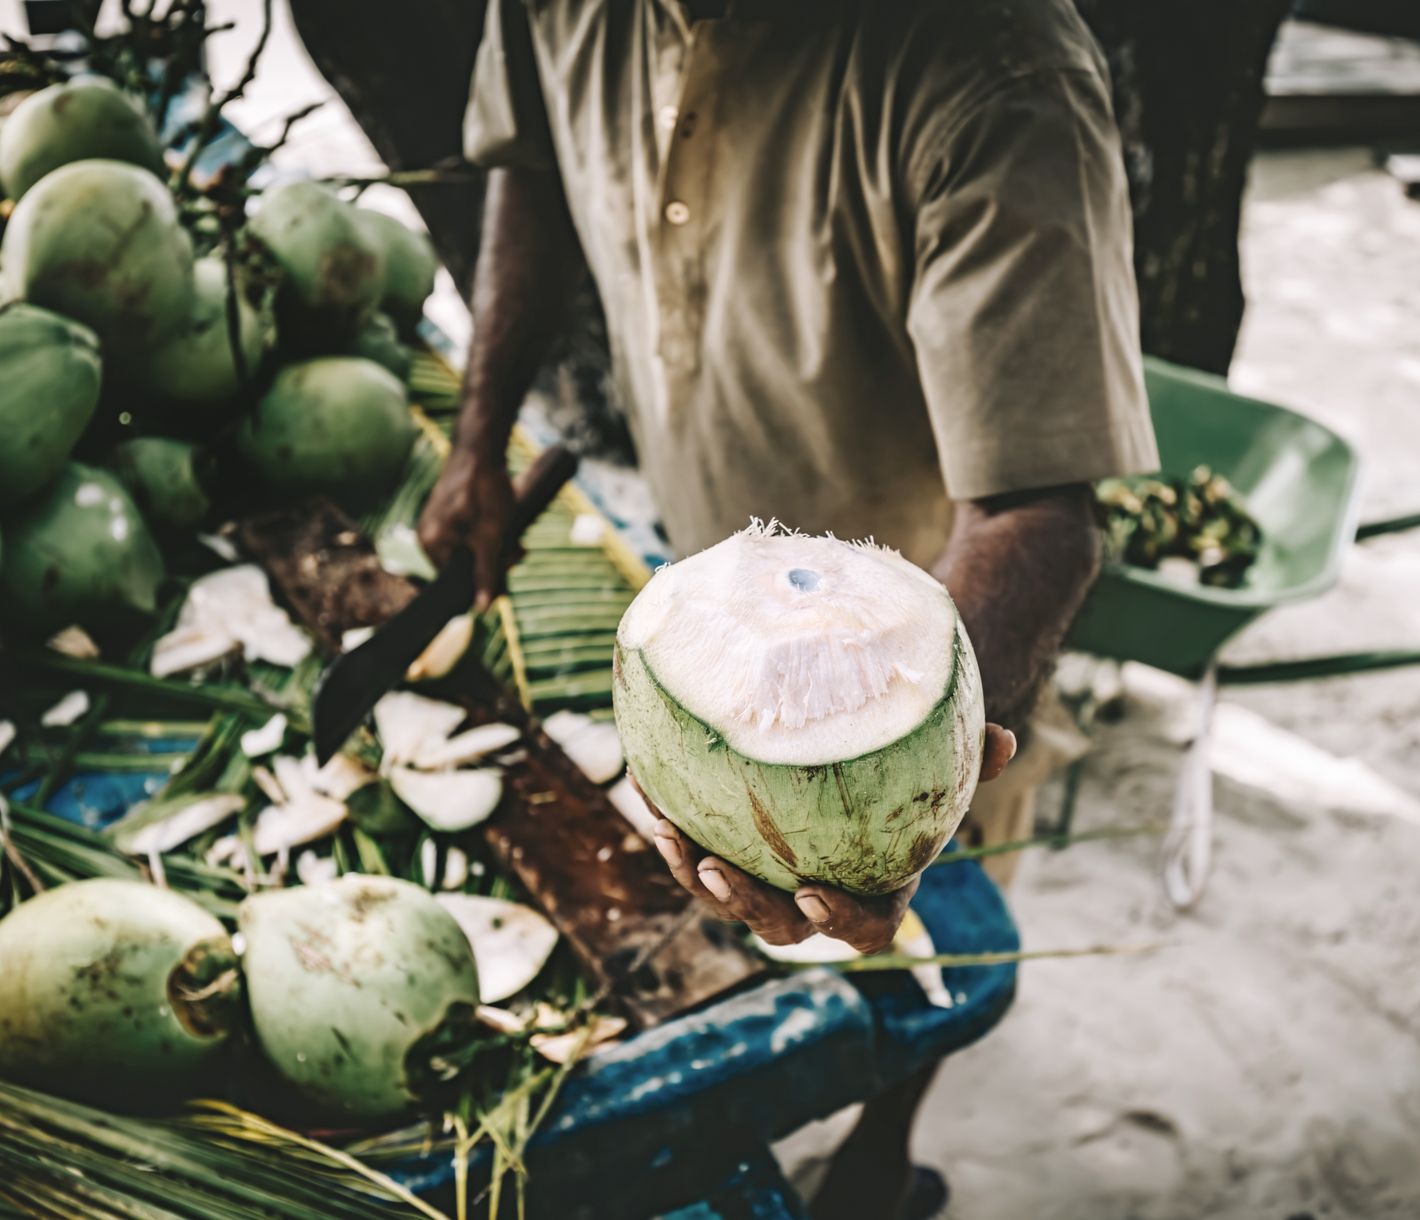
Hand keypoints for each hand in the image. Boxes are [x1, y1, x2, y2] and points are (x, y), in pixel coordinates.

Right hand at [417, 446, 515, 611]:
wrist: (482, 448)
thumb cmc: (485, 492)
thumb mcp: (490, 538)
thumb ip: (485, 573)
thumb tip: (480, 609)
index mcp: (430, 545)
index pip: (455, 583)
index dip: (484, 581)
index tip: (507, 568)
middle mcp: (427, 536)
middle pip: (465, 567)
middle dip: (494, 562)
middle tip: (517, 550)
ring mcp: (437, 523)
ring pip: (472, 550)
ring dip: (496, 548)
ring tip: (515, 537)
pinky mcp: (450, 511)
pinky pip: (470, 535)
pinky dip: (489, 534)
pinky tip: (505, 524)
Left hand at [637, 723, 1015, 952]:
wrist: (869, 767)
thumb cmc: (909, 775)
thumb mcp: (941, 769)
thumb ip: (970, 762)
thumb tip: (1008, 739)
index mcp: (874, 889)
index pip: (863, 931)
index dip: (837, 923)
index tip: (814, 893)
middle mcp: (817, 897)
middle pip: (777, 927)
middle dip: (744, 904)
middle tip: (716, 871)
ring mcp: (769, 881)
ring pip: (724, 898)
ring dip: (692, 873)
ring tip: (670, 834)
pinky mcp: (730, 852)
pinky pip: (695, 851)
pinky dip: (672, 823)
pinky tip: (646, 783)